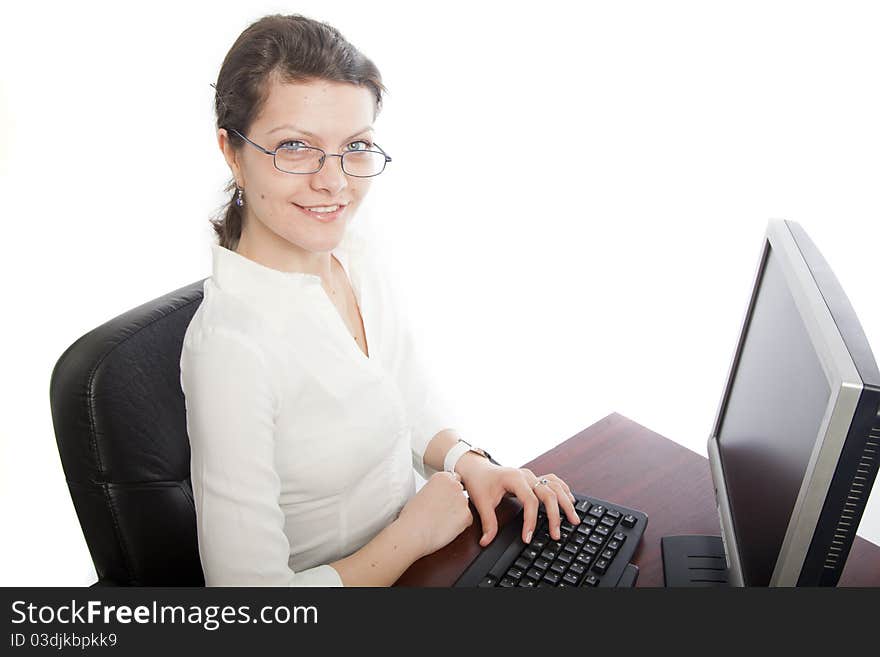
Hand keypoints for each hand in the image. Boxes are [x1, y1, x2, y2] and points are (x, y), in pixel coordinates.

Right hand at [396, 471, 473, 558]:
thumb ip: (437, 490)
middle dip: (454, 501)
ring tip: (440, 521)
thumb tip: (443, 496)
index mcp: (442, 476)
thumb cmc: (412, 516)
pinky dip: (460, 525)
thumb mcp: (423, 492)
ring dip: (457, 513)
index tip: (442, 499)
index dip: (448, 491)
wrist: (412, 531)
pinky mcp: (467, 515)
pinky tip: (446, 527)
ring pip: (464, 507)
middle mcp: (454, 484)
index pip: (454, 479)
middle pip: (460, 493)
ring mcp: (462, 499)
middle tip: (441, 512)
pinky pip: (467, 520)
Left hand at [456, 457, 579, 547]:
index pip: (529, 500)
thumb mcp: (481, 502)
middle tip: (556, 534)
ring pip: (555, 486)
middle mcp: (526, 475)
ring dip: (566, 503)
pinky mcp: (534, 478)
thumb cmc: (480, 482)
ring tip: (574, 520)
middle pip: (548, 493)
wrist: (477, 468)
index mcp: (514, 478)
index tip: (528, 537)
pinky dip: (564, 491)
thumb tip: (486, 542)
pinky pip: (553, 481)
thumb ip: (487, 523)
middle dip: (554, 515)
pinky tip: (571, 501)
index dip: (530, 520)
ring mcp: (532, 475)